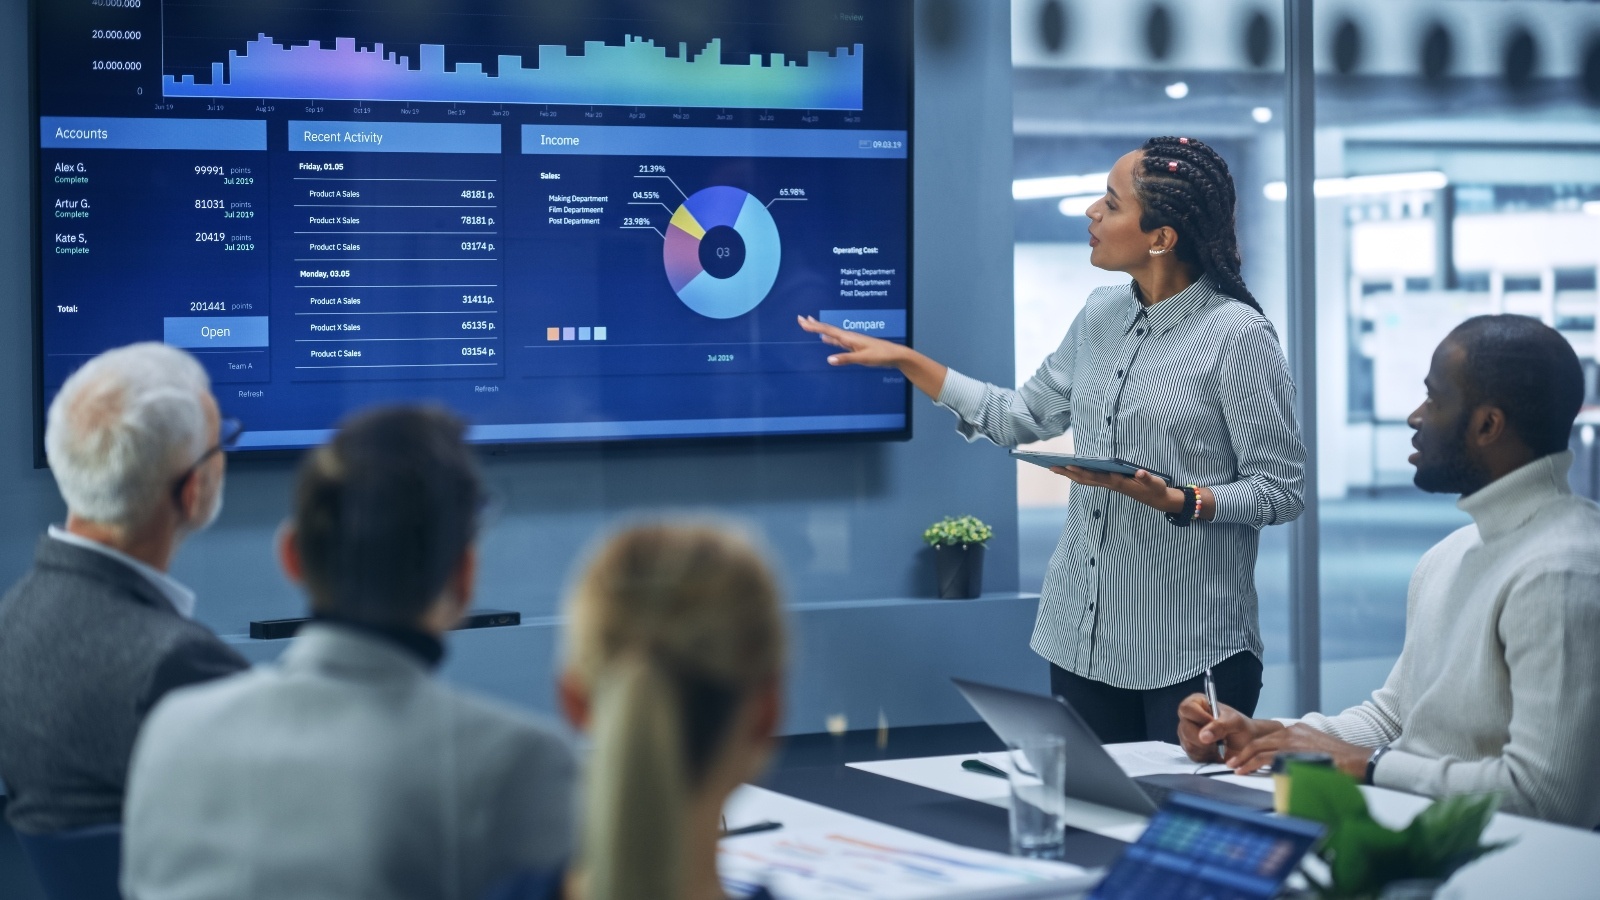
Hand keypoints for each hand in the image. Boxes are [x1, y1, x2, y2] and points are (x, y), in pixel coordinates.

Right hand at [798, 315, 905, 367]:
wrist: (894, 354)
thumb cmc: (881, 355)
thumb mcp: (863, 358)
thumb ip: (846, 359)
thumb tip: (829, 360)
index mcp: (849, 337)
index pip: (828, 330)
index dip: (814, 326)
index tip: (802, 321)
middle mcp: (849, 336)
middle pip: (828, 329)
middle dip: (814, 324)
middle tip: (801, 319)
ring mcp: (851, 341)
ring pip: (832, 333)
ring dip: (820, 329)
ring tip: (810, 324)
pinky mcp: (855, 346)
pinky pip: (838, 340)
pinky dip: (829, 338)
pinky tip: (826, 339)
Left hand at [1051, 466, 1180, 514]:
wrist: (1157, 499)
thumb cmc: (1155, 489)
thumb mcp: (1154, 483)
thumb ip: (1147, 478)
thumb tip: (1140, 473)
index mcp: (1118, 483)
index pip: (1095, 477)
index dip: (1082, 471)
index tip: (1068, 465)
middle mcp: (1110, 484)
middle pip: (1084, 479)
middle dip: (1068, 472)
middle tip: (1051, 466)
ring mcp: (1109, 484)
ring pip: (1085, 479)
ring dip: (1070, 474)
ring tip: (1055, 467)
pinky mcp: (1111, 482)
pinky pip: (1091, 478)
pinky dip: (1080, 473)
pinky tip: (1072, 469)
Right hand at [1177, 693, 1274, 763]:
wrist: (1247, 744)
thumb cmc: (1241, 727)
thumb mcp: (1235, 722)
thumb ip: (1220, 726)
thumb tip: (1203, 736)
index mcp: (1197, 703)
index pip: (1186, 708)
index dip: (1199, 718)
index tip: (1213, 723)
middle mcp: (1188, 718)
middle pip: (1184, 729)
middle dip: (1204, 738)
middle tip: (1219, 738)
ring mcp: (1186, 734)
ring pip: (1188, 745)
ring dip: (1206, 749)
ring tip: (1219, 745)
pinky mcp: (1190, 749)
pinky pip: (1193, 755)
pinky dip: (1206, 756)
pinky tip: (1215, 752)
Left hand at [1227, 723, 1375, 778]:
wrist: (1357, 760)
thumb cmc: (1341, 760)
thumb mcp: (1316, 750)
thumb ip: (1298, 753)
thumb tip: (1284, 765)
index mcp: (1298, 730)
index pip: (1268, 737)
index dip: (1253, 747)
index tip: (1243, 755)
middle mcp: (1293, 732)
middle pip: (1260, 740)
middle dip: (1243, 752)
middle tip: (1232, 761)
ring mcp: (1293, 741)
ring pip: (1260, 748)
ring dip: (1244, 758)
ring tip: (1234, 767)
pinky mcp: (1294, 752)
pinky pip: (1267, 757)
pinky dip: (1253, 764)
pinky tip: (1245, 770)